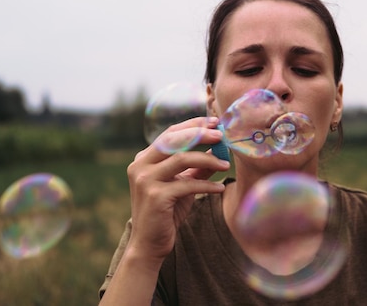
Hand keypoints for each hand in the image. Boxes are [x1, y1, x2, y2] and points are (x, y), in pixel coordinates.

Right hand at [126, 117, 229, 261]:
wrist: (149, 243)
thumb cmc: (167, 212)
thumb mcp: (182, 184)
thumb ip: (196, 167)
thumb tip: (218, 148)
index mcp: (144, 159)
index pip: (170, 133)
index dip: (193, 125)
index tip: (214, 122)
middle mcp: (140, 165)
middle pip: (174, 140)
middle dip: (200, 134)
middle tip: (221, 135)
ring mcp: (146, 180)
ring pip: (181, 158)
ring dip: (207, 159)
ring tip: (226, 164)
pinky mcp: (156, 196)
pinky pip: (187, 184)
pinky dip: (207, 185)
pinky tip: (220, 187)